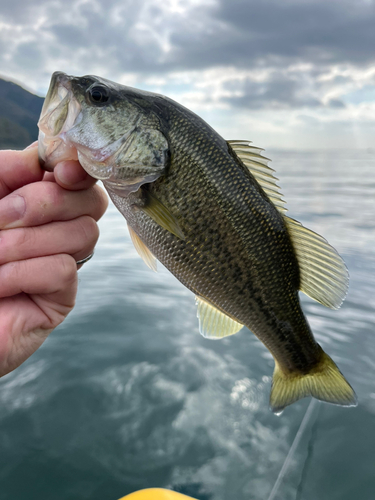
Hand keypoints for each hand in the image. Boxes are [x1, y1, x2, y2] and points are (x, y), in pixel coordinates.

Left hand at [0, 144, 107, 376]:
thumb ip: (5, 171)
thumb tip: (38, 161)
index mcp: (38, 202)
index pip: (81, 179)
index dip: (79, 170)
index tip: (60, 172)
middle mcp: (56, 230)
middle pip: (92, 202)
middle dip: (47, 202)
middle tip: (1, 218)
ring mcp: (61, 263)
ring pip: (83, 234)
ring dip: (27, 241)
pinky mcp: (60, 298)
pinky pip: (63, 270)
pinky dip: (24, 272)